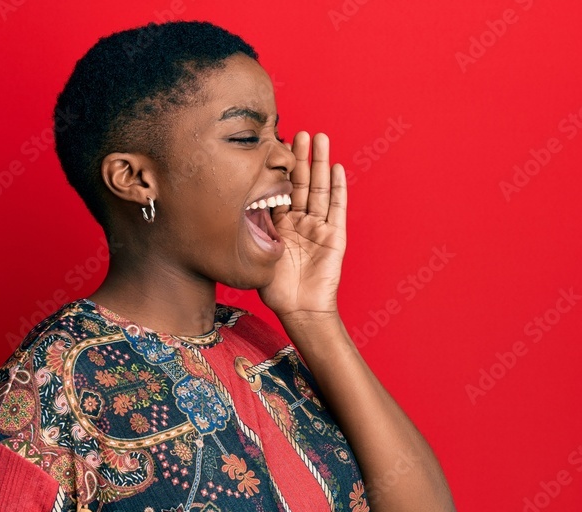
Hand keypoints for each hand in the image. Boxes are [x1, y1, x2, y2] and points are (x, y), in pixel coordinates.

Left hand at [257, 131, 346, 321]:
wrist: (299, 310)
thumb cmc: (276, 288)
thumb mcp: (259, 250)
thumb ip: (257, 226)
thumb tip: (243, 199)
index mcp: (281, 224)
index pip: (281, 189)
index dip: (281, 168)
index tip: (277, 144)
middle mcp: (301, 222)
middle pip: (302, 183)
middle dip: (302, 158)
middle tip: (300, 132)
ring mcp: (319, 227)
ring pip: (320, 189)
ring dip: (320, 164)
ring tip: (321, 139)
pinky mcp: (335, 236)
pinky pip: (337, 208)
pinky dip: (338, 188)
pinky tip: (337, 168)